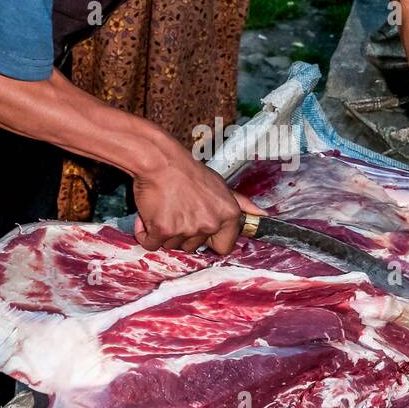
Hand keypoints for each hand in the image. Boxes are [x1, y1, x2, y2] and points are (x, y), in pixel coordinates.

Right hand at [132, 142, 261, 254]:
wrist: (160, 160)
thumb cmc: (188, 171)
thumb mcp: (221, 185)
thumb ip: (242, 204)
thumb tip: (262, 215)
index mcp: (228, 215)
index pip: (224, 247)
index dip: (210, 240)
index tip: (200, 229)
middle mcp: (211, 224)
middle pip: (193, 247)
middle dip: (183, 233)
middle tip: (178, 208)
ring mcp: (187, 229)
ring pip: (172, 245)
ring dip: (165, 231)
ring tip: (165, 207)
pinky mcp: (163, 230)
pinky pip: (151, 244)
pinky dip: (146, 233)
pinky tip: (149, 215)